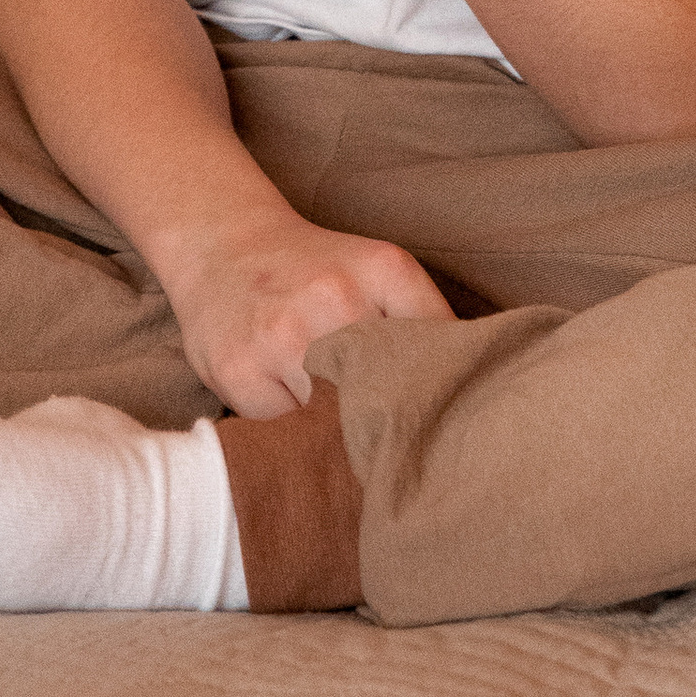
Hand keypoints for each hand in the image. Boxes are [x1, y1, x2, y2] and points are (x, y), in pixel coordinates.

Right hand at [154, 203, 454, 416]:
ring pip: (335, 424)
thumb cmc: (314, 271)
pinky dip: (295, 441)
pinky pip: (284, 435)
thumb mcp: (380, 271)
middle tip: (402, 451)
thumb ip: (426, 321)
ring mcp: (282, 337)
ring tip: (349, 444)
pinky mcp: (238, 371)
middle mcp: (335, 299)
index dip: (446, 398)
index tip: (453, 431)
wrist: (223, 244)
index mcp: (385, 270)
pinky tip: (295, 425)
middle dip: (395, 427)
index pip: (439, 353)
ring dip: (345, 442)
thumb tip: (473, 393)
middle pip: (387, 397)